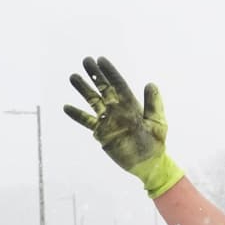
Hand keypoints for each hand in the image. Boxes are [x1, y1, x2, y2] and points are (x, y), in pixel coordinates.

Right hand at [64, 57, 184, 198]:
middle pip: (104, 89)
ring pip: (93, 101)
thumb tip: (150, 83)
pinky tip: (66, 107)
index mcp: (132, 105)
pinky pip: (87, 121)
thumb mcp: (158, 122)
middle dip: (95, 75)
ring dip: (84, 90)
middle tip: (86, 60)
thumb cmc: (156, 143)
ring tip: (73, 77)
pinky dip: (77, 115)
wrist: (148, 164)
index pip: (119, 85)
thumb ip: (153, 104)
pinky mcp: (102, 133)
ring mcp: (109, 120)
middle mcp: (118, 109)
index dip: (110, 73)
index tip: (101, 60)